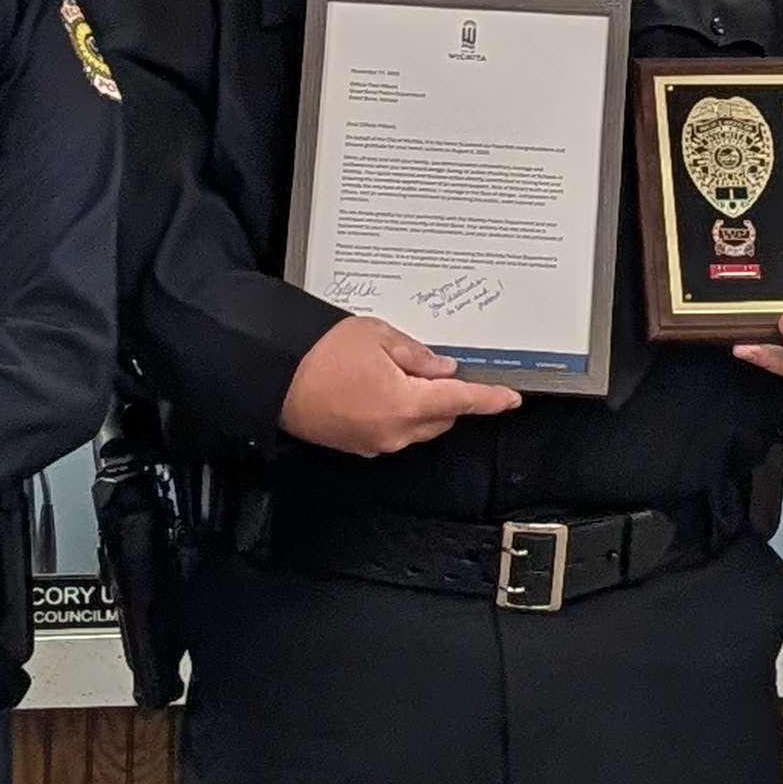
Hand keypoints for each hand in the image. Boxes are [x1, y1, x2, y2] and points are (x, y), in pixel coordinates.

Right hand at [278, 316, 523, 457]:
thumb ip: (418, 356)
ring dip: (418, 404)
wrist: (273, 376)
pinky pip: (391, 432)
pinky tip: (374, 388)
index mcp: (406, 405)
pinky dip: (395, 413)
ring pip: (416, 427)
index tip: (509, 398)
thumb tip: (443, 369)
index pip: (460, 402)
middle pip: (440, 418)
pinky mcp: (356, 447)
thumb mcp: (378, 336)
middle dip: (444, 394)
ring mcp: (374, 444)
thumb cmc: (320, 352)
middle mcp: (394, 433)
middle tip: (427, 364)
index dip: (489, 400)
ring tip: (390, 370)